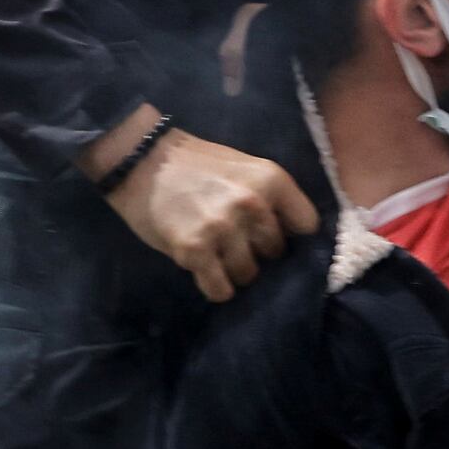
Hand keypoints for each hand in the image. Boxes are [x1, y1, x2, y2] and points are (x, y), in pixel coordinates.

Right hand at [98, 121, 318, 299]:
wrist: (141, 159)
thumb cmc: (196, 164)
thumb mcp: (245, 168)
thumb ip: (270, 198)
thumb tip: (291, 237)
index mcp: (272, 180)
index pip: (307, 226)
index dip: (292, 234)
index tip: (277, 235)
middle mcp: (252, 204)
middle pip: (275, 253)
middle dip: (258, 252)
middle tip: (235, 242)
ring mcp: (223, 228)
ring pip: (248, 274)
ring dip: (234, 271)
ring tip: (216, 254)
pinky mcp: (194, 250)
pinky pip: (219, 289)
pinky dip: (215, 287)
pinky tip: (205, 271)